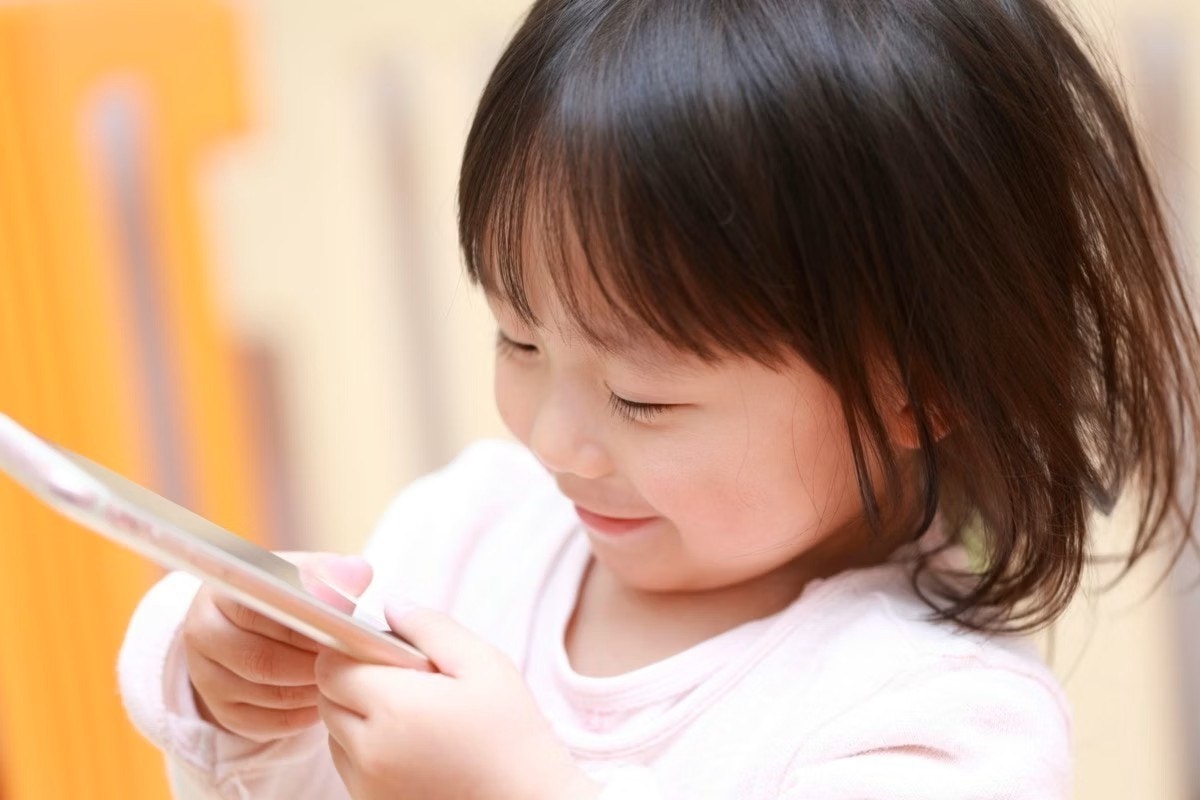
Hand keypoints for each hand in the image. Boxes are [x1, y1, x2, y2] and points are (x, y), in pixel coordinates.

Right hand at [182, 552, 372, 741]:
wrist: (260, 625)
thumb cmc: (288, 595)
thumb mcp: (306, 574)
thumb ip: (330, 574)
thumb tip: (356, 574)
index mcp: (223, 590)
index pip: (259, 611)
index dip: (305, 623)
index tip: (342, 628)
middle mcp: (202, 634)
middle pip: (262, 660)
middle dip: (313, 663)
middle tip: (348, 660)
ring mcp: (207, 677)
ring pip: (267, 694)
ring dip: (312, 689)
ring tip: (340, 676)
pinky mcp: (222, 712)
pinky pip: (267, 724)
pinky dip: (302, 715)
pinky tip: (323, 698)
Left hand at [314, 602, 600, 799]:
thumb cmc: (511, 732)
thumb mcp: (483, 663)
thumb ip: (430, 627)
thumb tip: (391, 605)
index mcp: (394, 708)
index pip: (331, 666)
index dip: (352, 649)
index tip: (386, 649)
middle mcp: (370, 750)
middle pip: (326, 698)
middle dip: (353, 679)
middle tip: (404, 678)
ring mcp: (367, 783)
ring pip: (332, 731)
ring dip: (357, 714)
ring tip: (410, 712)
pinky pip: (347, 763)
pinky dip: (365, 746)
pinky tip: (410, 741)